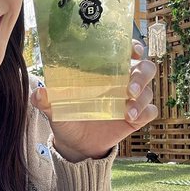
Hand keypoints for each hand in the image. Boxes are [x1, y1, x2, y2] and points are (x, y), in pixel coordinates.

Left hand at [30, 41, 157, 161]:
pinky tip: (131, 118)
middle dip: (141, 74)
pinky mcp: (137, 118)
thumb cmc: (67, 117)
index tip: (134, 50)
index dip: (135, 47)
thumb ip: (46, 100)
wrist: (75, 144)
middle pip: (145, 68)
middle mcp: (122, 81)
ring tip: (127, 109)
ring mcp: (131, 100)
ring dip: (142, 96)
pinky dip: (144, 112)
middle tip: (129, 88)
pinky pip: (150, 111)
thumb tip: (39, 91)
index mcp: (105, 72)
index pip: (127, 52)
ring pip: (149, 90)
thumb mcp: (54, 109)